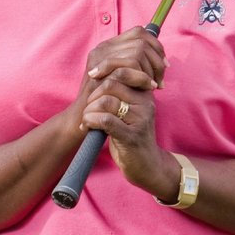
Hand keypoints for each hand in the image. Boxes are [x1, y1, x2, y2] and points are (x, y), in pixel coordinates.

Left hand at [78, 27, 177, 197]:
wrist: (147, 165)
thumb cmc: (131, 136)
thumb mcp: (130, 110)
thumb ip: (119, 93)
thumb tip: (98, 72)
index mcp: (145, 94)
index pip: (124, 69)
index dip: (104, 70)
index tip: (92, 77)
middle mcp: (146, 103)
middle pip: (112, 83)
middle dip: (93, 94)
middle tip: (88, 108)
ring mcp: (140, 120)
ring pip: (106, 101)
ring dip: (89, 110)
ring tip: (87, 120)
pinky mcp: (131, 137)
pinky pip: (105, 120)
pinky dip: (91, 121)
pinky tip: (87, 128)